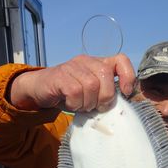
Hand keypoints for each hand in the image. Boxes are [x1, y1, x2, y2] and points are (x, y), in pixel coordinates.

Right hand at [9, 54, 134, 111]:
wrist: (40, 89)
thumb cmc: (69, 93)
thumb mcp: (91, 93)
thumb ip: (105, 94)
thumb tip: (120, 106)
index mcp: (99, 63)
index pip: (121, 60)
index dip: (128, 76)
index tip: (126, 92)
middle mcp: (87, 61)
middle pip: (106, 76)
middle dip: (104, 97)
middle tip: (95, 106)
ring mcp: (73, 66)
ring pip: (91, 85)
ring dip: (88, 102)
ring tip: (82, 105)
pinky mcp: (60, 75)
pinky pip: (75, 92)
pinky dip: (76, 103)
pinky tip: (71, 104)